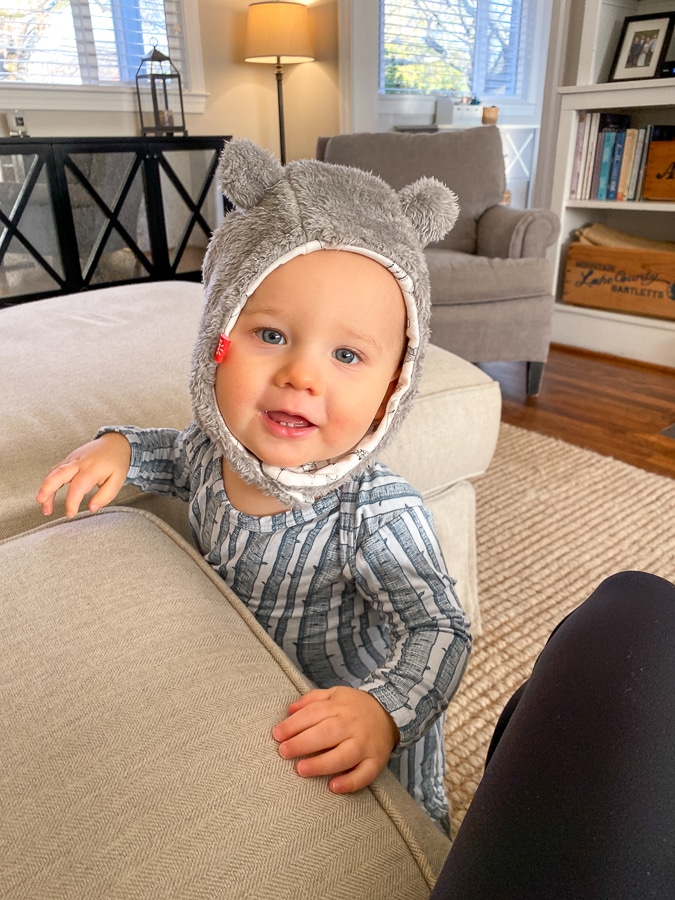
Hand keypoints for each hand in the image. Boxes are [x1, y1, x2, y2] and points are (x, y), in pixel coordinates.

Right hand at [35, 433, 131, 517]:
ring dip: (45, 488)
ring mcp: (72, 459)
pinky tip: (48, 494)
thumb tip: (92, 508)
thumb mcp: (117, 481)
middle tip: (41, 503)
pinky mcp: (68, 459)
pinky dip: (49, 482)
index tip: (70, 514)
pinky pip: (55, 470)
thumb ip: (105, 496)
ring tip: (43, 504)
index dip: (71, 501)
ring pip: (53, 472)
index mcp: (92, 468)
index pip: (78, 486)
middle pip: (58, 474)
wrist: (115, 442)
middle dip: (47, 489)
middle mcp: (79, 462)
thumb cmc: (116, 463)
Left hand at [272, 686, 399, 794]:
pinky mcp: (375, 762)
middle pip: (326, 733)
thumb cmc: (355, 707)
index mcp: (340, 707)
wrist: (390, 713)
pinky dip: (349, 782)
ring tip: (301, 770)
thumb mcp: (335, 694)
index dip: (294, 724)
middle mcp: (352, 725)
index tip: (277, 735)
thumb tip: (289, 710)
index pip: (314, 714)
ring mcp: (365, 744)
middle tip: (283, 752)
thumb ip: (312, 700)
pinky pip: (364, 774)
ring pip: (344, 756)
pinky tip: (332, 787)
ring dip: (322, 764)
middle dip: (303, 743)